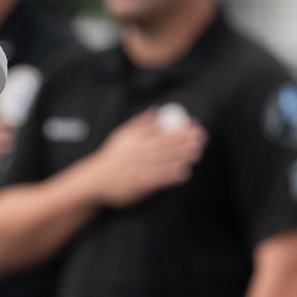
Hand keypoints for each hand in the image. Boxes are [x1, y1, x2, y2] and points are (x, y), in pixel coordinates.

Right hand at [77, 109, 206, 209]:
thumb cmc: (112, 158)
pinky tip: (185, 172)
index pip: (161, 133)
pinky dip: (171, 176)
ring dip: (182, 157)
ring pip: (164, 162)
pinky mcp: (139, 185)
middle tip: (201, 138)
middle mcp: (138, 154)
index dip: (179, 129)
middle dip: (184, 141)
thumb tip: (156, 111)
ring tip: (197, 152)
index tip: (193, 126)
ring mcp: (139, 170)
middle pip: (165, 146)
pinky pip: (158, 179)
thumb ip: (140, 124)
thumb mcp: (122, 136)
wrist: (95, 180)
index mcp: (136, 140)